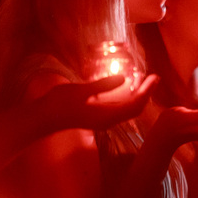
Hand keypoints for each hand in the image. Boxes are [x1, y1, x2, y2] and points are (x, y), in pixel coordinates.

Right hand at [42, 74, 159, 130]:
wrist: (44, 118)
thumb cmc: (59, 104)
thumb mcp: (81, 91)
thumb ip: (102, 85)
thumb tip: (123, 78)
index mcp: (106, 116)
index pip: (135, 105)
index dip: (147, 91)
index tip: (154, 77)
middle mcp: (108, 121)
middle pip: (134, 109)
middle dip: (146, 94)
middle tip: (153, 77)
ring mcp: (103, 120)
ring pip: (127, 110)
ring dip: (138, 96)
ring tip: (143, 81)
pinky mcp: (97, 117)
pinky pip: (119, 109)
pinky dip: (127, 98)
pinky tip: (125, 88)